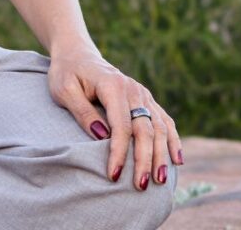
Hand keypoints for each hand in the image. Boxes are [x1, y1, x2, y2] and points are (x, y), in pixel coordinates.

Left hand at [46, 44, 182, 190]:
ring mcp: (142, 93)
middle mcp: (133, 89)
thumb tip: (101, 135)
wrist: (77, 54)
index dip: (119, 152)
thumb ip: (82, 111)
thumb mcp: (63, 89)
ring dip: (162, 155)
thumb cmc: (66, 73)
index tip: (113, 175)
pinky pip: (165, 121)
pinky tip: (177, 160)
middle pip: (145, 129)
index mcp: (112, 85)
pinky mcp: (145, 99)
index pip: (121, 126)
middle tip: (140, 186)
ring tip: (160, 181)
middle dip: (144, 160)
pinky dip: (173, 140)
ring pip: (159, 127)